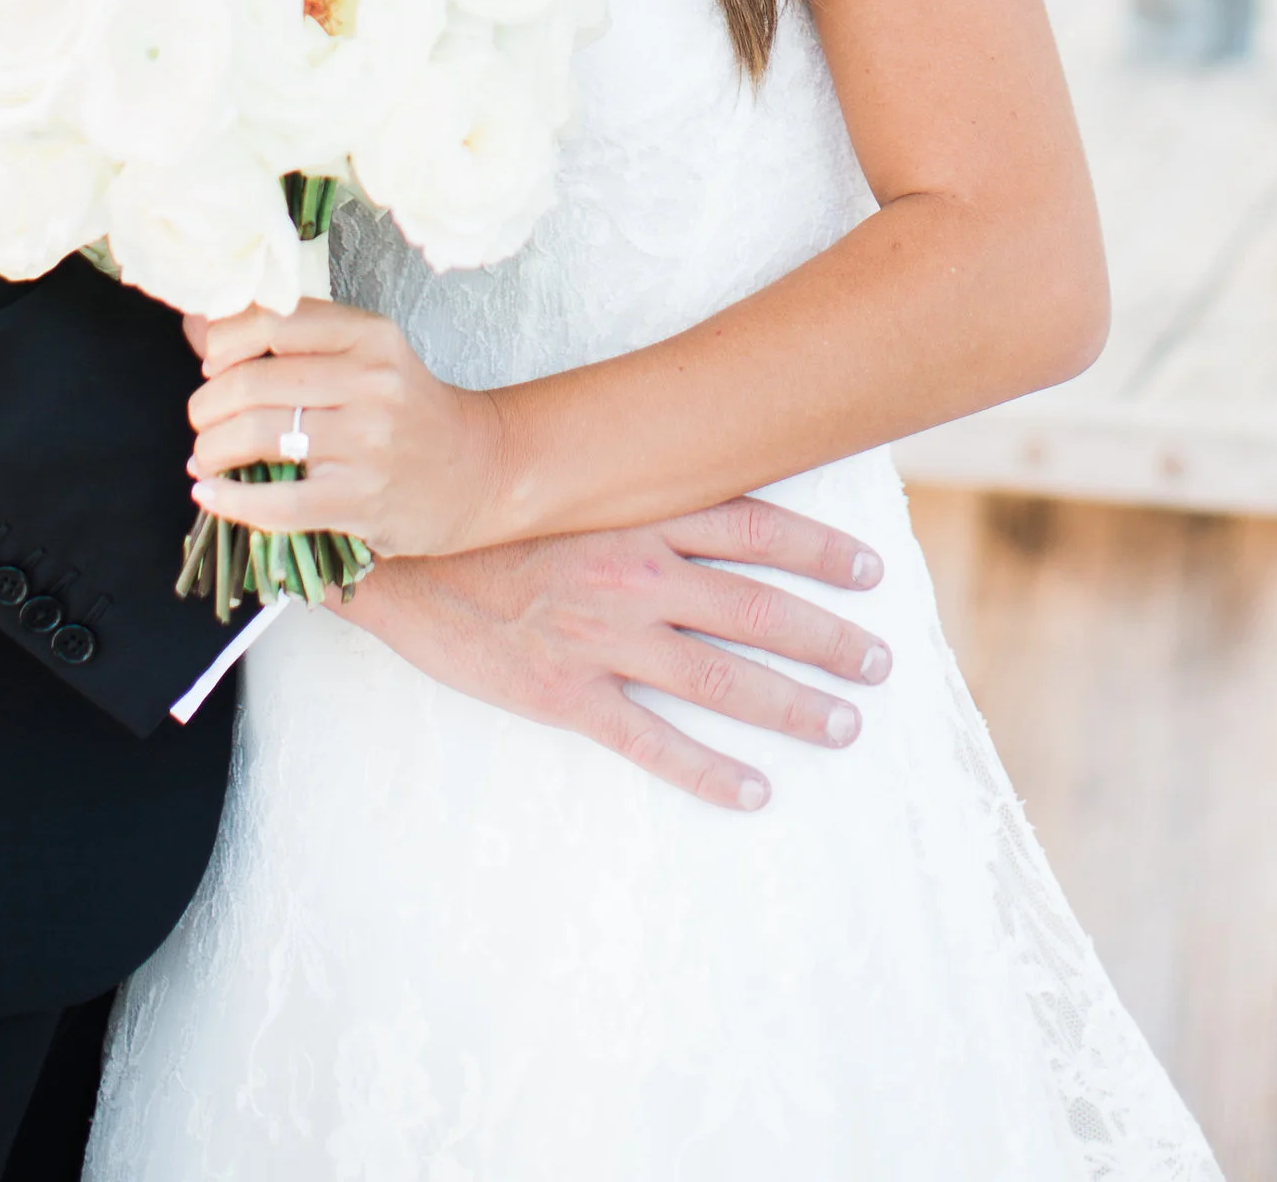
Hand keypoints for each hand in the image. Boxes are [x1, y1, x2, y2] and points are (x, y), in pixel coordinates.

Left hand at [186, 298, 503, 559]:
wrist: (476, 469)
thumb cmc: (407, 410)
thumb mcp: (364, 355)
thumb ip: (291, 339)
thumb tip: (199, 327)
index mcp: (369, 335)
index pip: (272, 321)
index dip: (224, 344)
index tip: (213, 364)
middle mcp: (370, 382)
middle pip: (253, 381)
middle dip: (207, 404)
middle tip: (202, 419)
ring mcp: (366, 443)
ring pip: (257, 435)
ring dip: (211, 449)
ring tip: (206, 456)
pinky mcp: (359, 500)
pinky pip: (276, 502)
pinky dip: (230, 500)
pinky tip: (210, 495)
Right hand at [336, 502, 893, 809]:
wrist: (396, 550)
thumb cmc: (482, 513)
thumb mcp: (567, 483)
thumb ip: (631, 492)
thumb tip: (693, 486)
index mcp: (637, 515)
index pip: (754, 527)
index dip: (818, 551)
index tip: (871, 571)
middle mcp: (636, 573)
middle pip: (757, 607)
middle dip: (828, 637)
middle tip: (881, 662)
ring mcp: (604, 637)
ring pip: (722, 677)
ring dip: (792, 704)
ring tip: (844, 725)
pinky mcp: (565, 693)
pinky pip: (652, 742)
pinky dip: (709, 771)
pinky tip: (754, 792)